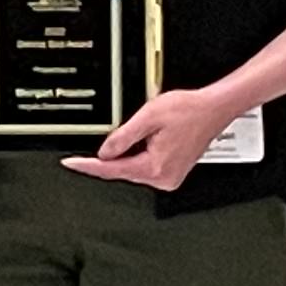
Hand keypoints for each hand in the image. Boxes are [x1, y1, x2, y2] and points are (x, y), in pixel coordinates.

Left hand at [71, 84, 237, 188]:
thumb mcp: (148, 117)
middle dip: (110, 156)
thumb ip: (122, 136)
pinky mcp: (173, 171)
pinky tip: (147, 139)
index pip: (111, 170)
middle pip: (123, 170)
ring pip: (134, 168)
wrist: (214, 108)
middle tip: (109, 135)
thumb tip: (103, 152)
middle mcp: (163, 177)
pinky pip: (147, 167)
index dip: (87, 165)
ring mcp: (170, 177)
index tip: (71, 163)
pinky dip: (139, 155)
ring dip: (128, 154)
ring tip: (145, 130)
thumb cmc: (189, 109)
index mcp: (155, 167)